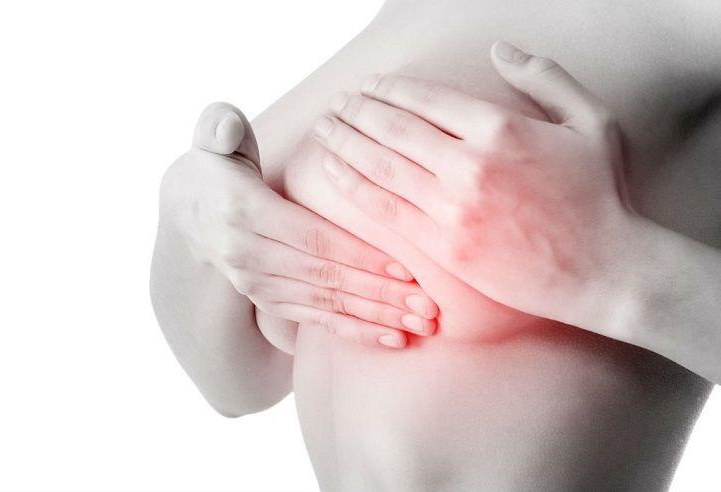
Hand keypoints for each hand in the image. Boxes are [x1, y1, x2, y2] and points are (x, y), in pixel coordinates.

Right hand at [162, 102, 438, 348]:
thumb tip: (225, 128)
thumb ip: (219, 128)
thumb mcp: (213, 141)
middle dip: (379, 294)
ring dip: (374, 318)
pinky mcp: (266, 300)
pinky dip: (354, 331)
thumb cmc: (219, 166)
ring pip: (324, 303)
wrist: (189, 211)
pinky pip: (315, 320)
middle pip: (323, 276)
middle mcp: (246, 254)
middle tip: (429, 306)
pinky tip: (392, 339)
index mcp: (243, 211)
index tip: (404, 268)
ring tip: (421, 325)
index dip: (357, 254)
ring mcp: (255, 283)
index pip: (310, 237)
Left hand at [311, 41, 638, 332]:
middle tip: (336, 104)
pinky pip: (385, 211)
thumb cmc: (601, 196)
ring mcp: (452, 210)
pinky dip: (354, 187)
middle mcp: (470, 166)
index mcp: (501, 129)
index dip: (388, 89)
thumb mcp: (592, 122)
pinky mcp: (443, 248)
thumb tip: (499, 49)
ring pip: (381, 168)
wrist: (606, 272)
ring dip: (345, 144)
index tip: (367, 86)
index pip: (426, 99)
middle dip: (356, 112)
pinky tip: (335, 172)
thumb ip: (545, 78)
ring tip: (325, 130)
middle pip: (393, 129)